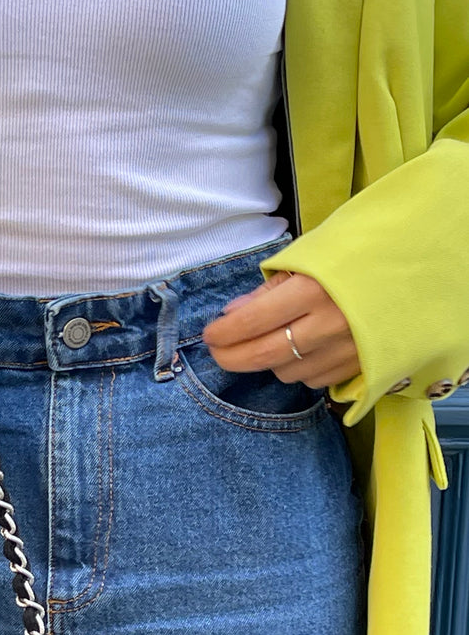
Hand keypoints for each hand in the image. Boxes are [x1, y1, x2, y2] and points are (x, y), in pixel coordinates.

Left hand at [201, 270, 360, 388]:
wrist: (424, 271)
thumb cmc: (362, 254)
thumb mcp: (313, 256)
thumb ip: (270, 288)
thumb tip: (231, 315)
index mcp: (314, 289)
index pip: (251, 321)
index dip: (223, 333)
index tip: (210, 334)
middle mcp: (328, 325)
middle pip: (263, 356)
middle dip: (232, 357)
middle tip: (218, 351)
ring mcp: (346, 351)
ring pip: (286, 372)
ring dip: (269, 360)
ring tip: (271, 340)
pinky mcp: (360, 367)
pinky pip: (313, 380)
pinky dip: (300, 368)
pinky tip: (304, 349)